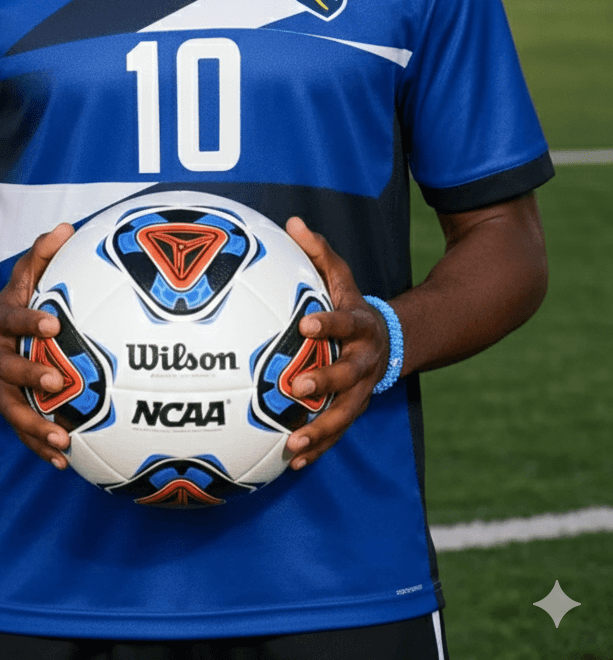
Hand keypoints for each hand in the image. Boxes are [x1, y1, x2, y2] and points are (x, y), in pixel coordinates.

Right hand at [0, 223, 74, 468]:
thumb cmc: (7, 303)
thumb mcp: (19, 277)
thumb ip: (41, 254)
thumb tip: (68, 226)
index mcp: (0, 323)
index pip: (15, 319)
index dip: (31, 321)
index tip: (54, 323)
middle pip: (9, 370)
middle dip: (32, 376)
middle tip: (57, 381)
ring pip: (13, 409)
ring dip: (35, 426)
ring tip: (62, 441)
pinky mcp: (6, 405)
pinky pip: (21, 429)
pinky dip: (38, 445)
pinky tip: (63, 462)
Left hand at [284, 217, 389, 468]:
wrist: (391, 341)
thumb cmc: (351, 305)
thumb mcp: (341, 276)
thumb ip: (319, 251)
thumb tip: (292, 221)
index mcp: (360, 325)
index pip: (345, 321)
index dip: (328, 323)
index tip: (306, 325)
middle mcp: (364, 359)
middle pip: (348, 373)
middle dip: (324, 381)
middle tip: (296, 386)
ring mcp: (362, 389)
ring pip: (344, 413)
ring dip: (320, 429)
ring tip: (293, 443)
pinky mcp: (353, 409)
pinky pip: (336, 432)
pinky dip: (317, 447)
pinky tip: (293, 462)